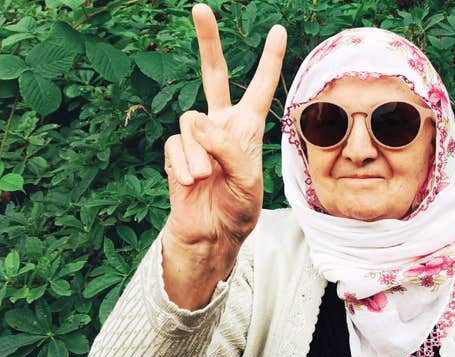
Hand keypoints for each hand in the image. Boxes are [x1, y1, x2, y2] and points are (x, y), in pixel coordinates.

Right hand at [162, 3, 285, 281]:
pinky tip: (192, 183)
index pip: (260, 87)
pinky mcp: (176, 151)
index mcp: (248, 127)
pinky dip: (184, 165)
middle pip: (213, 74)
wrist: (211, 235)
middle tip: (201, 7)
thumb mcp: (247, 179)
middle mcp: (222, 124)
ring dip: (201, 152)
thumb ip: (227, 148)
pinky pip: (176, 145)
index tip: (278, 30)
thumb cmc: (238, 208)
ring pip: (191, 121)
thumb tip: (197, 122)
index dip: (269, 60)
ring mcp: (196, 137)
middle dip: (207, 41)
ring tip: (208, 178)